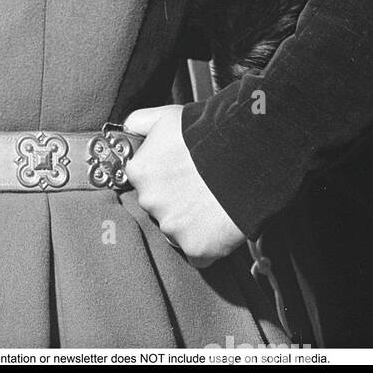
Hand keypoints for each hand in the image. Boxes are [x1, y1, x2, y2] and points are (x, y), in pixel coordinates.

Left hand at [123, 104, 245, 267]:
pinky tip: (218, 226)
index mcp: (139, 173)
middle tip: (199, 189)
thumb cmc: (206, 134)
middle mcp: (149, 202)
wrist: (246, 157)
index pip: (143, 183)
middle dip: (176, 201)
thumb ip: (137, 123)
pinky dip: (207, 244)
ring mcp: (171, 228)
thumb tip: (126, 130)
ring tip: (212, 203)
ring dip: (191, 223)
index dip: (164, 179)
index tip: (179, 176)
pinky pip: (197, 254)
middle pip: (159, 208)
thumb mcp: (164, 117)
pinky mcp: (196, 248)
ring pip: (176, 231)